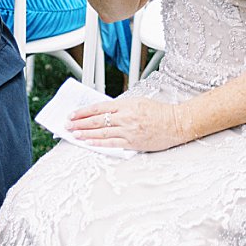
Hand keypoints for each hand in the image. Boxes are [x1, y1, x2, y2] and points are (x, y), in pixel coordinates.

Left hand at [67, 95, 194, 153]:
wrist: (177, 123)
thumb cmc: (161, 112)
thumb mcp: (140, 102)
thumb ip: (122, 107)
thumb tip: (104, 112)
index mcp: (127, 104)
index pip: (99, 108)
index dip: (83, 112)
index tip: (73, 114)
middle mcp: (126, 117)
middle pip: (96, 120)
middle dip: (79, 123)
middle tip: (67, 125)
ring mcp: (128, 130)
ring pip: (101, 132)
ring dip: (84, 133)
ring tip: (73, 134)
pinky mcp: (132, 142)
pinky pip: (111, 143)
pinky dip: (97, 142)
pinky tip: (88, 142)